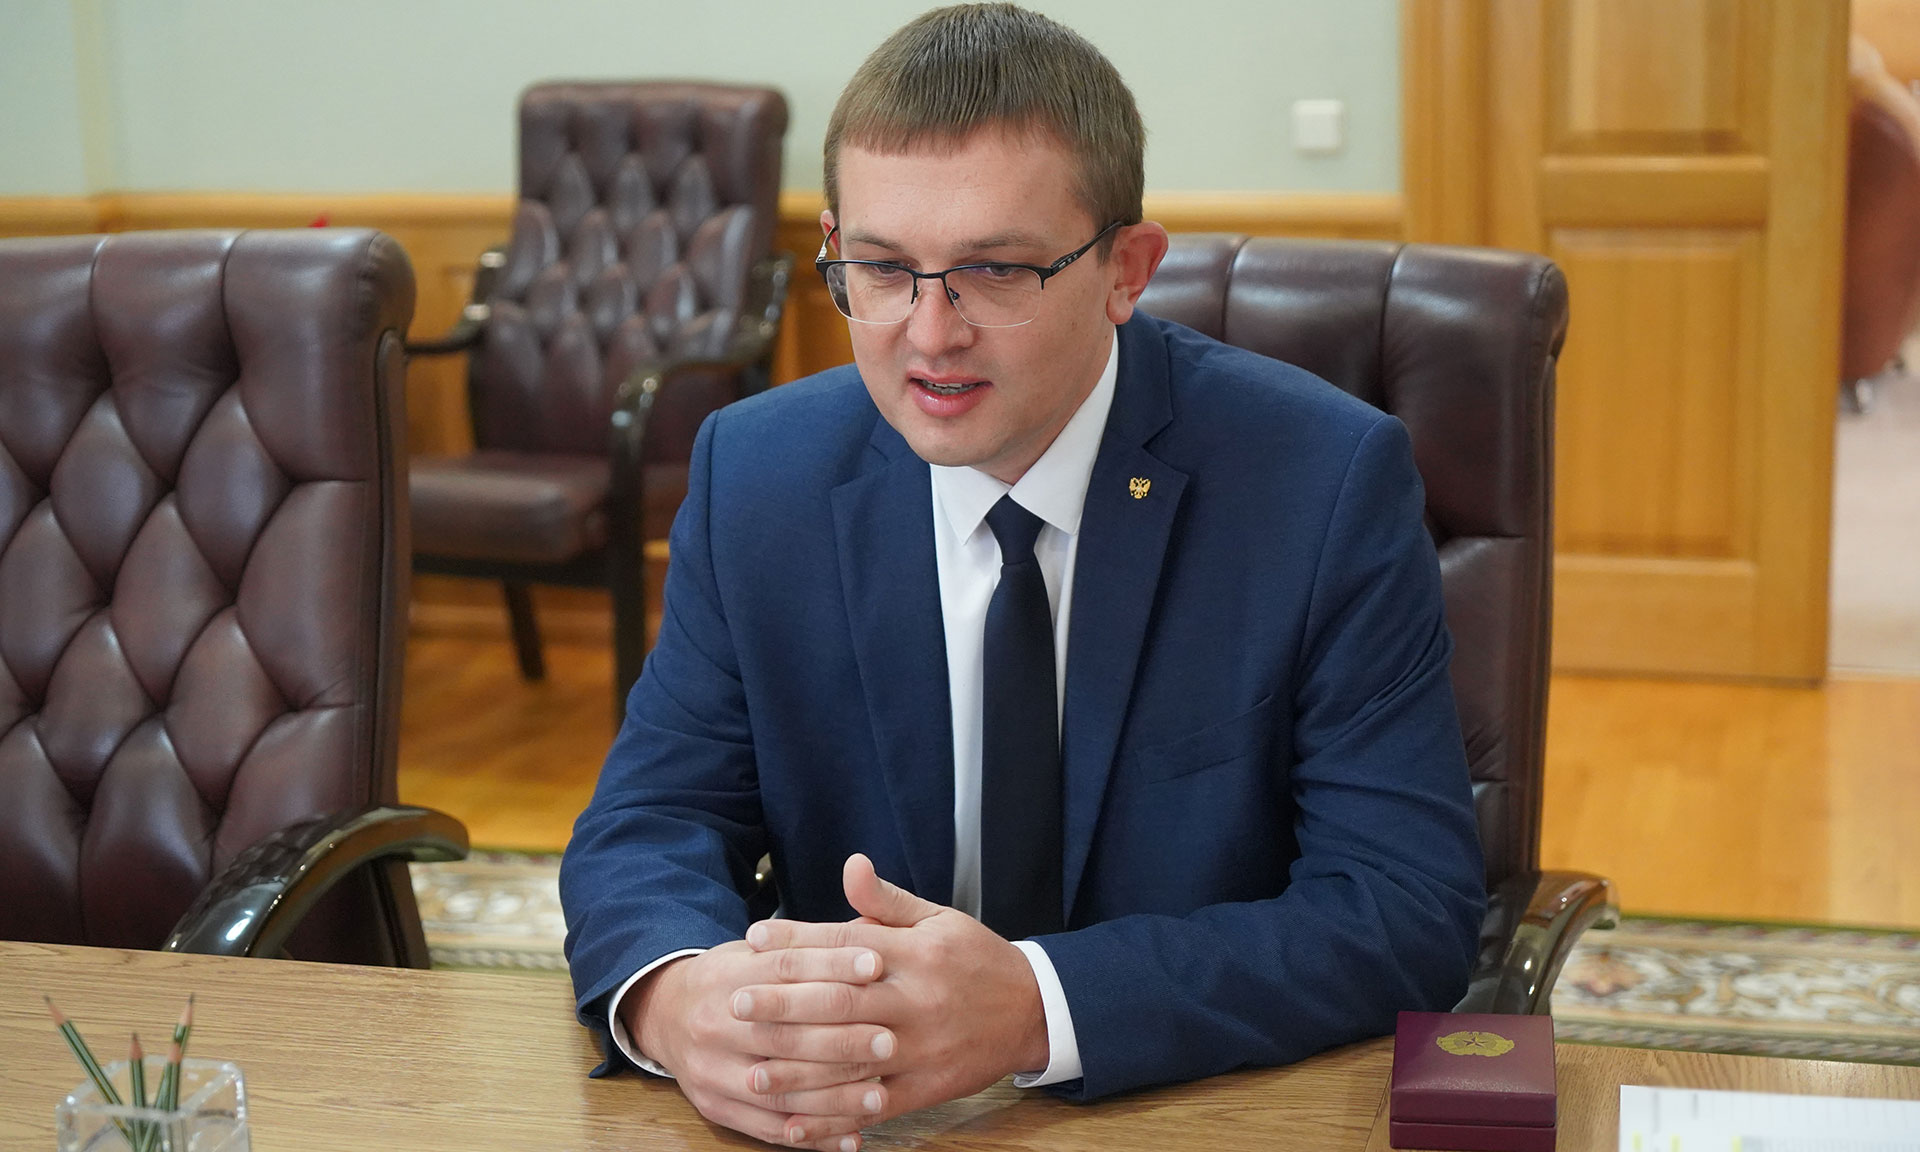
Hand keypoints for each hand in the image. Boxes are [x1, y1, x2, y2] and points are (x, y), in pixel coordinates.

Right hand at [622, 938, 893, 1149]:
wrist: (665, 1014)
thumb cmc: (730, 980)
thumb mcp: (755, 950)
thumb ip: (808, 945)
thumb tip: (871, 927)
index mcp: (725, 976)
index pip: (784, 968)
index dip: (832, 965)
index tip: (877, 966)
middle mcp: (713, 1025)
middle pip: (784, 1035)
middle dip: (841, 1040)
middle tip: (889, 1041)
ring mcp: (711, 1071)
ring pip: (779, 1090)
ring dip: (834, 1099)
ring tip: (880, 1097)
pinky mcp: (715, 1107)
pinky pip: (768, 1129)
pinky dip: (814, 1136)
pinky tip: (852, 1137)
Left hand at [739, 855, 1050, 1123]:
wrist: (1034, 1010)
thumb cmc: (977, 959)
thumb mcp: (939, 918)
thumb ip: (887, 902)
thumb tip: (850, 866)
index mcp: (914, 954)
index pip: (844, 945)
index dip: (796, 941)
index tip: (753, 939)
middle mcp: (913, 1002)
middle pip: (839, 1003)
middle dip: (784, 1005)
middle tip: (736, 1001)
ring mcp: (917, 1050)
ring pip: (850, 1062)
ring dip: (798, 1068)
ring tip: (751, 1070)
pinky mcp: (923, 1088)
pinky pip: (871, 1107)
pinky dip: (832, 1118)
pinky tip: (794, 1122)